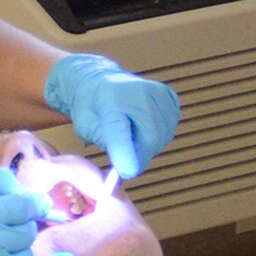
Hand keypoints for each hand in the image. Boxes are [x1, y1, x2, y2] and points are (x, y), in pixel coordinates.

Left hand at [43, 54, 180, 178]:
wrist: (102, 83)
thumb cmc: (92, 108)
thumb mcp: (85, 126)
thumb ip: (104, 144)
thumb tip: (127, 168)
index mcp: (109, 98)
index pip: (118, 129)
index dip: (124, 152)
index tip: (127, 173)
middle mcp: (137, 91)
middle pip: (149, 138)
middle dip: (138, 158)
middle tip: (125, 164)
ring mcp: (157, 93)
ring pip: (161, 138)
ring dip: (147, 148)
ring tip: (129, 136)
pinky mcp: (170, 98)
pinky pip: (168, 130)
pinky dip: (157, 137)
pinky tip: (142, 128)